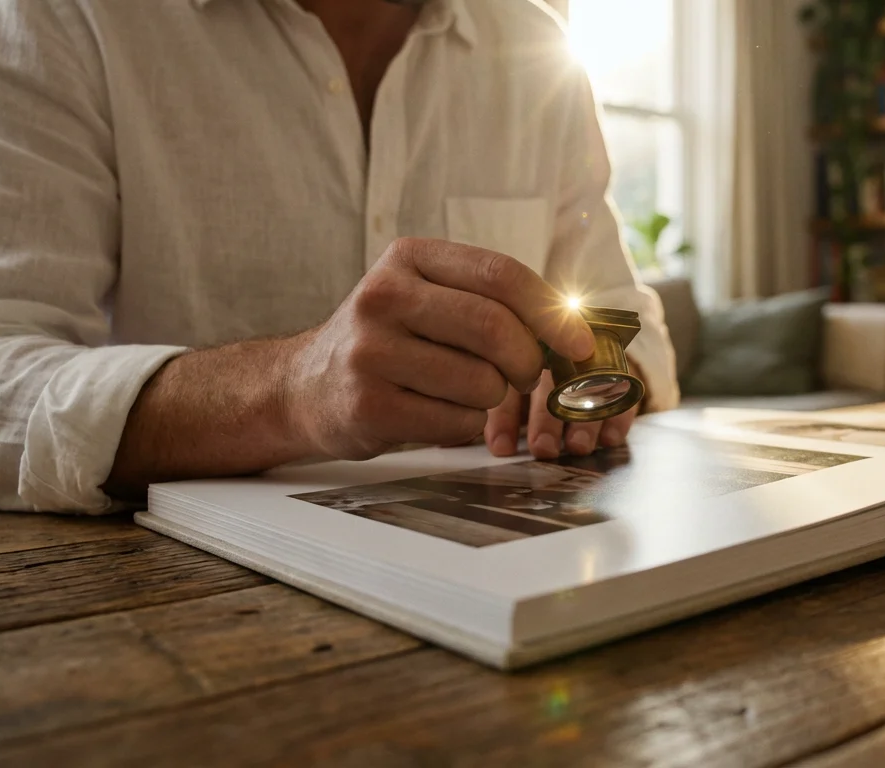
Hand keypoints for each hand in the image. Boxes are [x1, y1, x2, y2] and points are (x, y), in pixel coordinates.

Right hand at [280, 238, 594, 460]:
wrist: (305, 386)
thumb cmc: (388, 340)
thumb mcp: (425, 296)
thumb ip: (489, 300)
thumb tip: (574, 328)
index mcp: (408, 258)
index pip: (500, 275)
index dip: (551, 312)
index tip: (580, 342)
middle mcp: (383, 296)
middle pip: (495, 328)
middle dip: (528, 361)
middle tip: (526, 375)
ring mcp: (371, 352)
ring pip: (481, 382)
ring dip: (493, 398)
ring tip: (466, 392)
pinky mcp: (369, 405)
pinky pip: (456, 422)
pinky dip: (466, 425)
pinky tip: (440, 413)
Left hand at [482, 365, 641, 460]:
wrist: (591, 348)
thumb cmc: (539, 380)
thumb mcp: (514, 388)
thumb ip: (500, 412)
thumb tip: (480, 447)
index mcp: (523, 355)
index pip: (511, 385)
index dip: (505, 419)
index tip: (502, 448)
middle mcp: (558, 353)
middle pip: (551, 385)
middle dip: (546, 421)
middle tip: (542, 449)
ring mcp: (592, 359)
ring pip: (589, 388)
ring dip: (583, 421)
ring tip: (577, 446)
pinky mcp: (622, 369)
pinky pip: (624, 389)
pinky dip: (617, 415)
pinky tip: (609, 439)